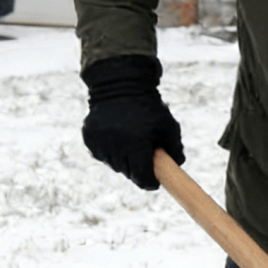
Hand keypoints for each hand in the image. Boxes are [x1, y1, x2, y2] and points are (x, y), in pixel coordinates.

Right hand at [81, 55, 184, 190]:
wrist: (120, 84)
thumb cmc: (149, 107)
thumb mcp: (168, 125)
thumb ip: (176, 148)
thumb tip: (177, 165)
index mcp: (136, 144)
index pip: (142, 177)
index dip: (149, 183)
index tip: (154, 182)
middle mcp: (115, 146)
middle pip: (128, 173)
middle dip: (138, 170)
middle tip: (144, 157)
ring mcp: (100, 142)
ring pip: (114, 165)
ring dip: (123, 161)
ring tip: (130, 143)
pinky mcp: (89, 138)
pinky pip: (102, 155)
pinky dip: (110, 152)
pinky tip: (117, 137)